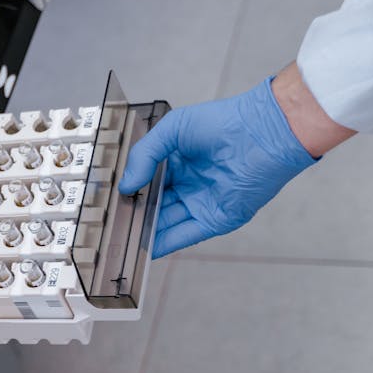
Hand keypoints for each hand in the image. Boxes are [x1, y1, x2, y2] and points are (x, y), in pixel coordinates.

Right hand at [118, 74, 318, 257]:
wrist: (264, 133)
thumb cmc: (223, 122)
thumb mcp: (172, 130)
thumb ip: (144, 155)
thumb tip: (125, 186)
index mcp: (177, 163)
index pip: (146, 183)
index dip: (128, 191)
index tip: (107, 201)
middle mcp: (187, 185)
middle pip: (153, 206)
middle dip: (133, 215)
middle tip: (107, 225)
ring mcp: (201, 204)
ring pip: (165, 223)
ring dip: (143, 232)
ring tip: (118, 240)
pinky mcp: (215, 220)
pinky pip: (184, 235)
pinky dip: (163, 243)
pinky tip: (142, 249)